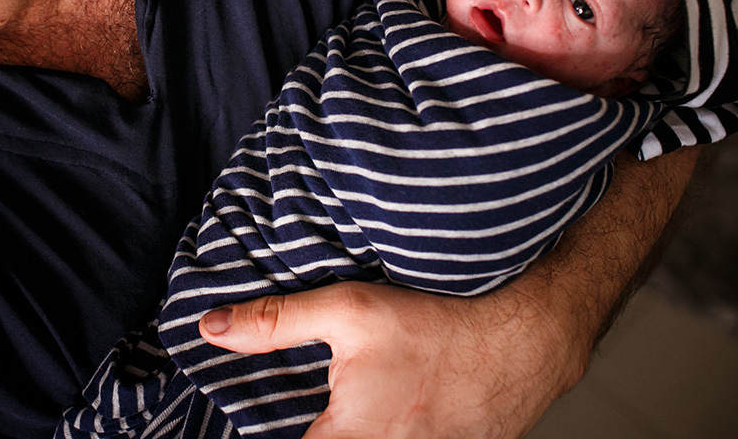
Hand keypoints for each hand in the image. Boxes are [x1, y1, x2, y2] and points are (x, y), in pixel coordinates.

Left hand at [199, 280, 588, 438]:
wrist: (527, 340)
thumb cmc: (440, 324)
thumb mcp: (348, 311)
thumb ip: (275, 323)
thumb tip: (210, 328)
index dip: (263, 428)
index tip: (262, 411)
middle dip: (309, 419)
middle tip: (307, 399)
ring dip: (346, 424)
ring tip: (353, 396)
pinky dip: (383, 427)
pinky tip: (389, 399)